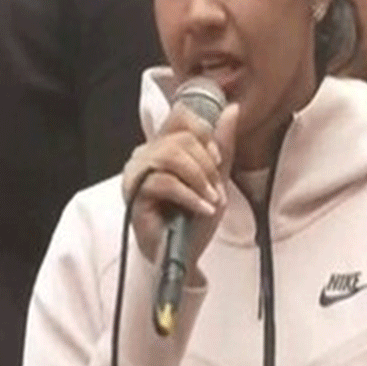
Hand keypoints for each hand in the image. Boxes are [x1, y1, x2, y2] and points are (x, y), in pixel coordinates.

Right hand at [121, 101, 239, 270]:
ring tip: (209, 200)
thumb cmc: (194, 220)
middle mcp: (147, 154)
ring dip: (199, 179)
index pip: (180, 115)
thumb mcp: (217, 180)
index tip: (217, 160)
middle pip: (181, 137)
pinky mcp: (135, 193)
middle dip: (207, 165)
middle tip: (215, 190)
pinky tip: (202, 209)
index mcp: (165, 146)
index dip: (204, 133)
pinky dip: (190, 196)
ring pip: (171, 155)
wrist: (184, 255)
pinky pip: (164, 182)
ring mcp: (138, 173)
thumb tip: (232, 110)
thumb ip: (223, 146)